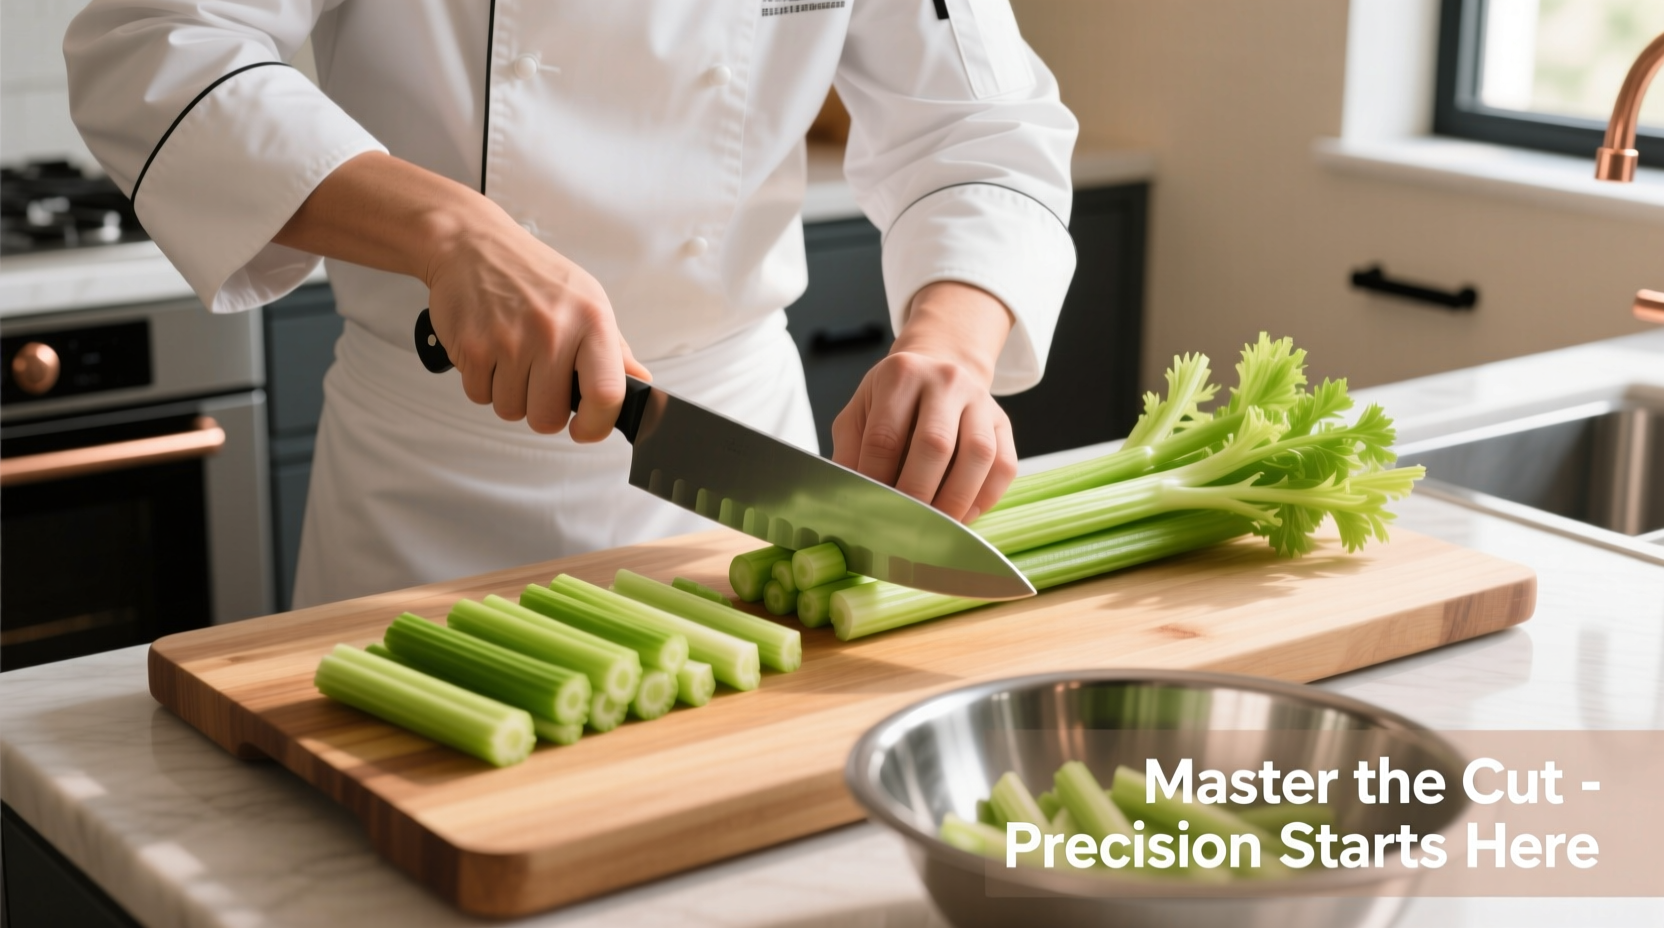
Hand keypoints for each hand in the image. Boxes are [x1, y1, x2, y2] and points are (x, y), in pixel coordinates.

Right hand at [423, 212, 648, 438]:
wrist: (471, 244)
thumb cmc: (533, 274)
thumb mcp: (587, 300)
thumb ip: (614, 349)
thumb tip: (640, 383)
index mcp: (591, 320)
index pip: (606, 394)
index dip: (597, 424)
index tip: (586, 428)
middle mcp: (552, 330)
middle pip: (549, 417)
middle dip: (543, 410)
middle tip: (540, 381)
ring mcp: (510, 340)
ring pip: (512, 410)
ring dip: (511, 395)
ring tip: (513, 358)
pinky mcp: (472, 347)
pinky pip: (480, 397)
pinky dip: (484, 383)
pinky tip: (491, 352)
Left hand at [831, 282, 1017, 521]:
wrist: (938, 368)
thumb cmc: (893, 399)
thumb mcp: (860, 411)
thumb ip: (850, 451)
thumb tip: (849, 496)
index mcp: (901, 375)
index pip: (885, 436)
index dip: (876, 478)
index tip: (870, 509)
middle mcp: (945, 381)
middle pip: (935, 444)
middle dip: (917, 493)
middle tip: (903, 526)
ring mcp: (980, 400)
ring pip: (978, 454)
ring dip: (956, 499)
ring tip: (937, 528)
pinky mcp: (1003, 423)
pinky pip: (1005, 464)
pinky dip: (985, 497)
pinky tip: (964, 515)